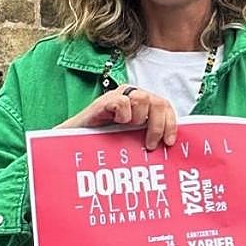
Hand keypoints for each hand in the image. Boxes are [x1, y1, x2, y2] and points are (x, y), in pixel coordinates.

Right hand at [55, 86, 176, 148]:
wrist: (73, 142)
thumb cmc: (104, 142)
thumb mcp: (131, 140)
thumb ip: (147, 137)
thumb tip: (169, 148)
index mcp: (142, 106)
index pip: (165, 107)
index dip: (171, 123)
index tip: (169, 142)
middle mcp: (133, 97)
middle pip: (159, 102)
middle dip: (158, 125)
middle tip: (150, 144)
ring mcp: (118, 97)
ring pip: (143, 99)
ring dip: (139, 119)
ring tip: (127, 129)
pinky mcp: (104, 101)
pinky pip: (122, 101)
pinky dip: (123, 114)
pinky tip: (117, 122)